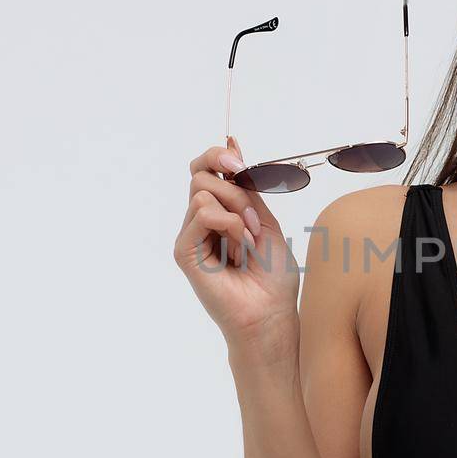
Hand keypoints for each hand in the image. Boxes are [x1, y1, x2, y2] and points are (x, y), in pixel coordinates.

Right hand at [173, 136, 300, 357]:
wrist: (271, 313)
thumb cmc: (272, 276)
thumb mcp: (266, 220)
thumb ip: (246, 186)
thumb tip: (231, 144)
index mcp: (220, 212)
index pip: (204, 168)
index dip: (219, 156)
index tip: (239, 161)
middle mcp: (201, 222)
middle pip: (200, 174)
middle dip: (235, 189)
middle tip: (255, 219)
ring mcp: (191, 236)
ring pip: (202, 191)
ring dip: (237, 212)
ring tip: (249, 242)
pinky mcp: (184, 251)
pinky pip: (201, 213)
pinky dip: (229, 225)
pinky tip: (239, 248)